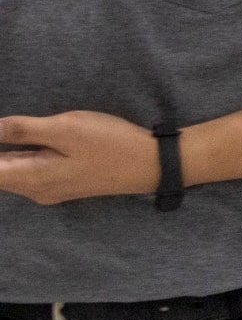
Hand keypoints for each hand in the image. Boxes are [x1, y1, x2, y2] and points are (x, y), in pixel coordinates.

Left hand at [0, 110, 157, 203]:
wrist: (148, 164)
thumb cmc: (109, 144)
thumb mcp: (66, 129)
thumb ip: (23, 130)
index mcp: (30, 177)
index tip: (0, 132)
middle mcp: (34, 189)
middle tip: (5, 130)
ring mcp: (48, 189)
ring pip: (10, 174)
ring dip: (3, 157)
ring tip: (8, 134)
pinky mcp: (61, 183)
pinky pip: (26, 173)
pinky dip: (15, 159)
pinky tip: (21, 144)